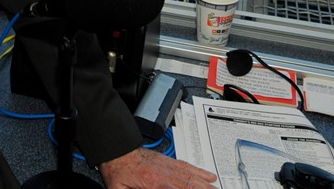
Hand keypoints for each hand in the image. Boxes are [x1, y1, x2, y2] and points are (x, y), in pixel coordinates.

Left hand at [99, 147, 217, 188]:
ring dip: (206, 184)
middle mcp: (165, 173)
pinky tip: (209, 176)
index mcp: (154, 182)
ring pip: (192, 176)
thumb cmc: (117, 170)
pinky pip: (187, 166)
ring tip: (218, 188)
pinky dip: (200, 172)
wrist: (116, 149)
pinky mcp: (168, 162)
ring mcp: (168, 166)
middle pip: (190, 185)